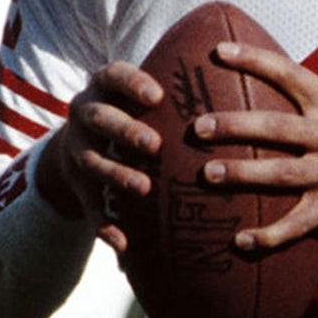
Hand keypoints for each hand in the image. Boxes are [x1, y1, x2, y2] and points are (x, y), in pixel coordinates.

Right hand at [35, 61, 165, 250]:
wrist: (81, 143)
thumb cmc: (135, 112)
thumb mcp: (144, 95)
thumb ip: (178, 88)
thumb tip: (242, 73)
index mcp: (104, 86)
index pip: (113, 75)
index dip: (132, 83)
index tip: (157, 95)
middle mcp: (85, 114)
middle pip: (99, 118)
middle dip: (125, 130)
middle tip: (154, 145)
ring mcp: (76, 149)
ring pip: (91, 161)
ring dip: (116, 174)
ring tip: (143, 188)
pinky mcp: (75, 185)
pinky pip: (88, 206)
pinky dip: (105, 225)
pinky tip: (125, 244)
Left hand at [194, 40, 317, 264]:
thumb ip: (313, 96)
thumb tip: (266, 72)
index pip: (291, 74)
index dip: (255, 60)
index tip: (218, 52)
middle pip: (277, 127)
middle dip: (235, 125)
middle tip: (199, 127)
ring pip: (282, 173)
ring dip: (242, 175)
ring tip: (207, 175)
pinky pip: (297, 223)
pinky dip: (268, 235)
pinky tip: (240, 240)